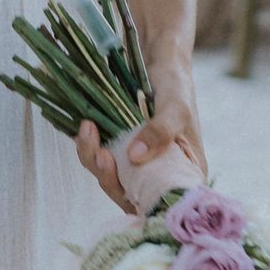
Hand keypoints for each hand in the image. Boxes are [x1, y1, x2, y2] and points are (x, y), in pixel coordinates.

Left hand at [75, 78, 205, 214]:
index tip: (122, 184)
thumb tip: (135, 156)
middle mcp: (161, 176)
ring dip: (94, 159)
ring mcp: (138, 165)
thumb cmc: (177, 87)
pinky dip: (90, 147)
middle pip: (130, 195)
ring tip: (87, 130)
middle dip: (109, 178)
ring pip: (111, 177)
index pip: (162, 206)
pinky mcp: (120, 151)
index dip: (140, 204)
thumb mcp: (176, 108)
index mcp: (185, 176)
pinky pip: (101, 159)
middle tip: (100, 154)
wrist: (161, 63)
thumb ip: (160, 132)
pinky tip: (84, 131)